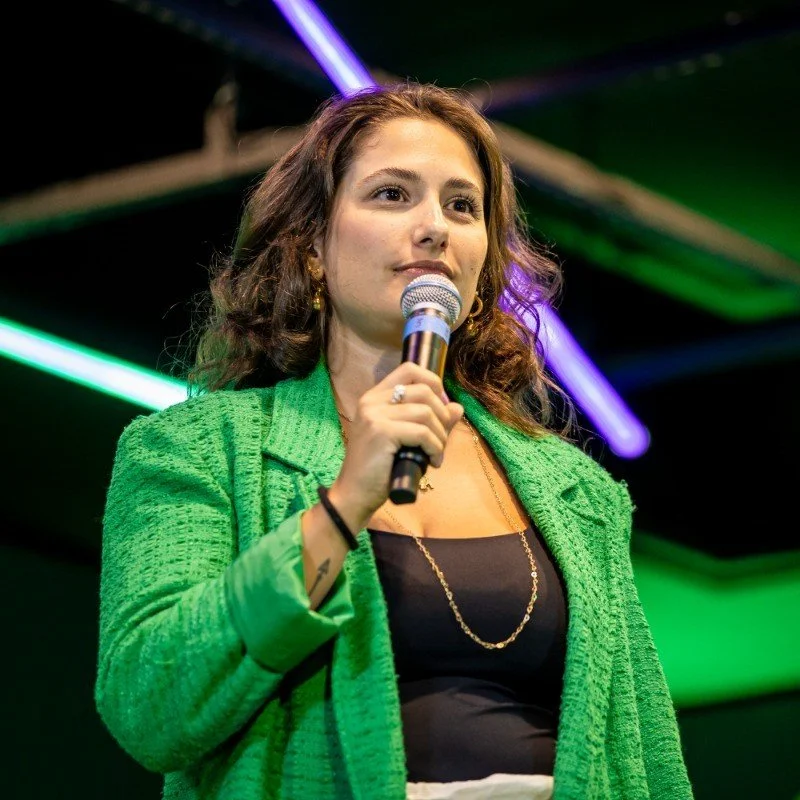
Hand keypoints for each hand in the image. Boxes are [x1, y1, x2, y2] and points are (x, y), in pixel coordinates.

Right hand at [329, 362, 463, 528]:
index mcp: (375, 397)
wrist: (355, 495)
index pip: (409, 369)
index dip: (433, 382)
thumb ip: (430, 421)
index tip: (442, 406)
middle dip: (442, 415)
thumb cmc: (380, 468)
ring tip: (436, 454)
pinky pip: (422, 432)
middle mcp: (372, 400)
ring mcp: (374, 415)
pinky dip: (434, 447)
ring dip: (440, 435)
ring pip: (426, 412)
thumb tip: (457, 407)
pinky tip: (431, 461)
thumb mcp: (407, 440)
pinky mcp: (381, 432)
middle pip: (424, 390)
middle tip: (441, 438)